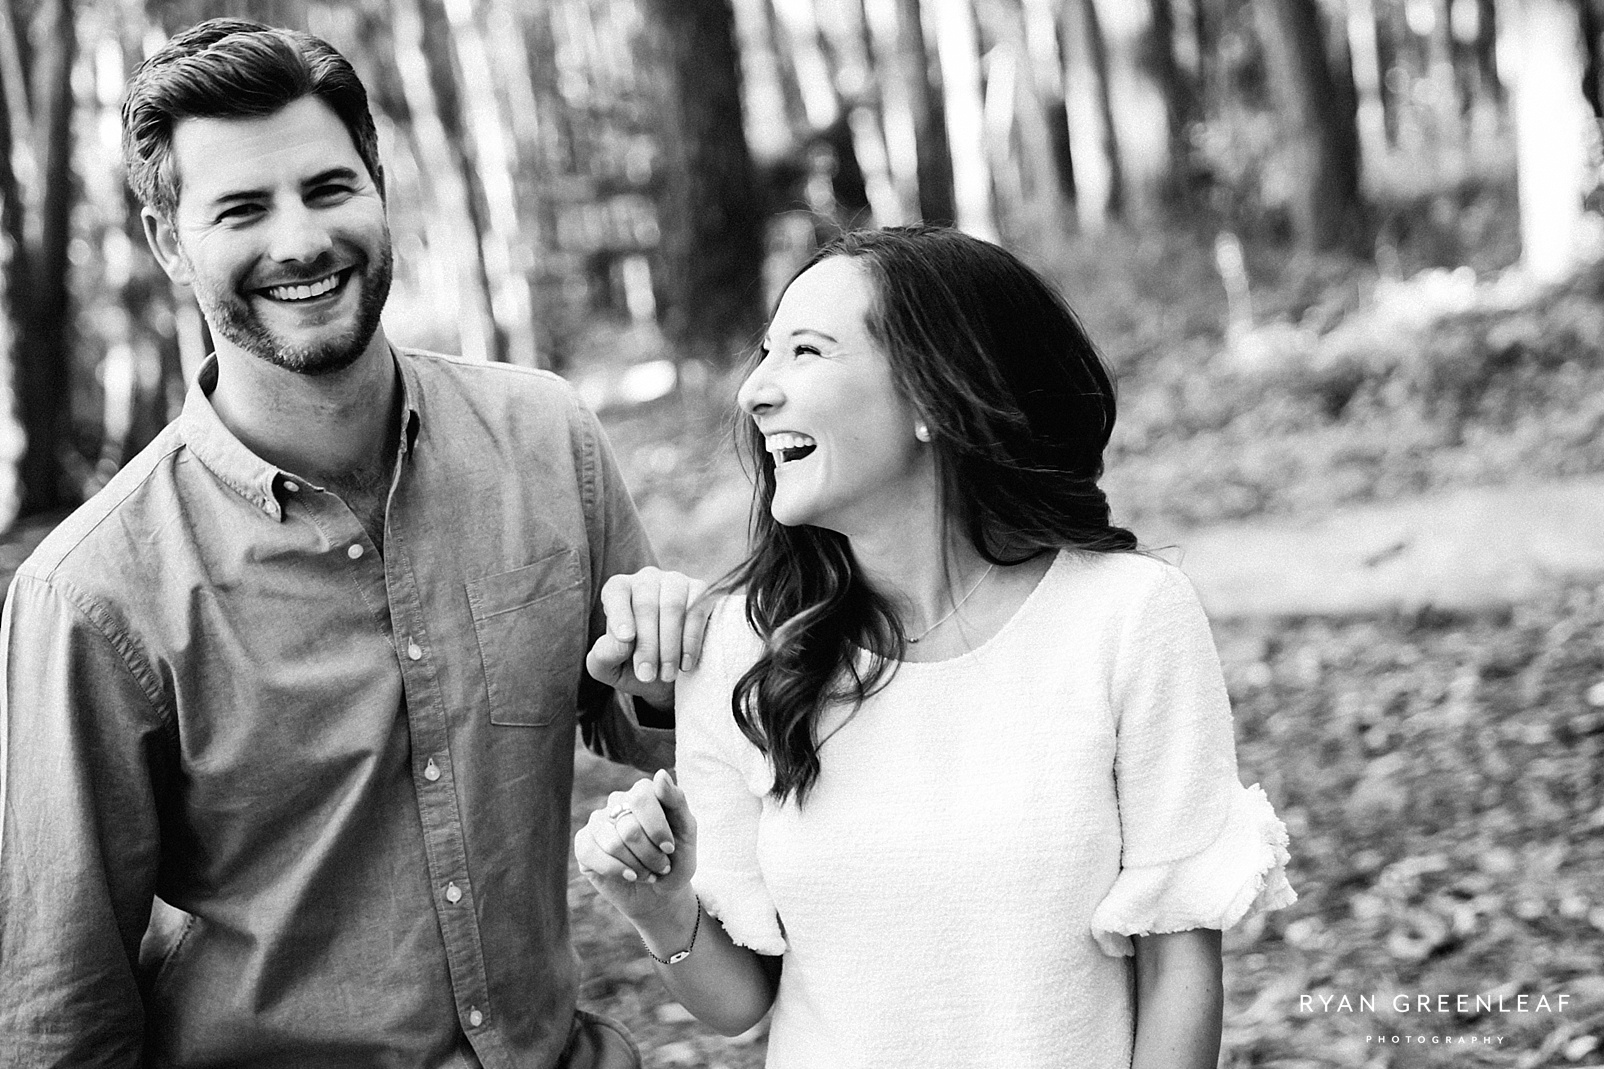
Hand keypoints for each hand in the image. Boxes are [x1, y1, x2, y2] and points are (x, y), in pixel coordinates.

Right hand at [575, 769, 698, 924]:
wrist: (660, 893)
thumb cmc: (676, 860)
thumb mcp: (687, 832)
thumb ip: (677, 801)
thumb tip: (660, 774)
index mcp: (643, 792)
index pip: (641, 796)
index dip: (657, 828)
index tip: (670, 849)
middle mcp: (617, 801)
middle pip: (629, 827)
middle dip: (650, 855)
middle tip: (661, 867)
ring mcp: (598, 821)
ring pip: (612, 843)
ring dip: (636, 866)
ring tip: (647, 873)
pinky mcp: (583, 843)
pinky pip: (591, 853)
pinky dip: (615, 870)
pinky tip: (629, 876)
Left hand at [586, 568, 711, 706]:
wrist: (668, 677)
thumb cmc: (633, 665)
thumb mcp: (609, 667)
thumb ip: (604, 655)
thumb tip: (621, 642)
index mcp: (618, 590)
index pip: (616, 592)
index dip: (620, 614)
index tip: (626, 639)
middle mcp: (646, 580)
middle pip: (646, 605)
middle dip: (647, 645)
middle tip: (647, 675)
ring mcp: (676, 582)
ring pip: (673, 607)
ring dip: (670, 645)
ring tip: (667, 674)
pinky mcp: (700, 591)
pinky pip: (697, 611)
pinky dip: (691, 640)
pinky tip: (686, 663)